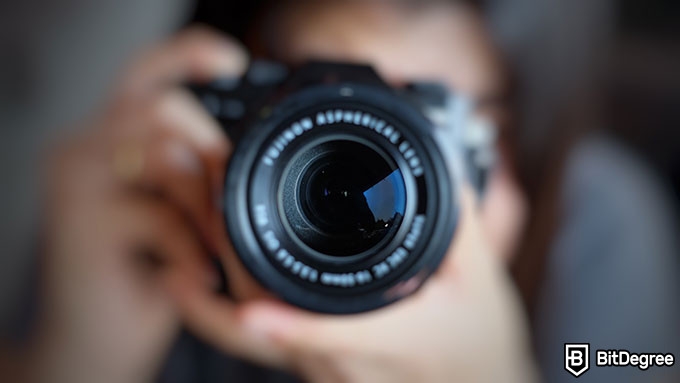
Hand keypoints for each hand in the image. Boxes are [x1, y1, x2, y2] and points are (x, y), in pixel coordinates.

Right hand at [29, 27, 246, 382]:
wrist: (95, 341)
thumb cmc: (144, 273)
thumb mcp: (175, 217)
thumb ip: (192, 176)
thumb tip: (234, 154)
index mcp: (110, 141)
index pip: (145, 75)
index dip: (187, 55)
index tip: (233, 61)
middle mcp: (84, 148)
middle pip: (161, 109)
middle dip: (211, 153)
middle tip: (228, 205)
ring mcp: (75, 184)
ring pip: (162, 155)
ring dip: (205, 203)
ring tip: (217, 247)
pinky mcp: (77, 226)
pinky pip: (157, 216)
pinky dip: (191, 247)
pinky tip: (200, 274)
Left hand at [169, 186, 539, 382]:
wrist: (472, 379)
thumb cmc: (476, 339)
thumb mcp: (480, 278)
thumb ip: (461, 223)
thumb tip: (441, 166)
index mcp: (392, 341)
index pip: (334, 336)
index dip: (291, 326)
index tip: (248, 309)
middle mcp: (345, 363)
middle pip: (269, 322)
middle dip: (229, 254)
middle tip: (208, 184)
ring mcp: (321, 366)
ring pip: (252, 327)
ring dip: (221, 266)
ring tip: (205, 201)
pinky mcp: (311, 358)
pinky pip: (256, 328)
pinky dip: (224, 290)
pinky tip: (206, 255)